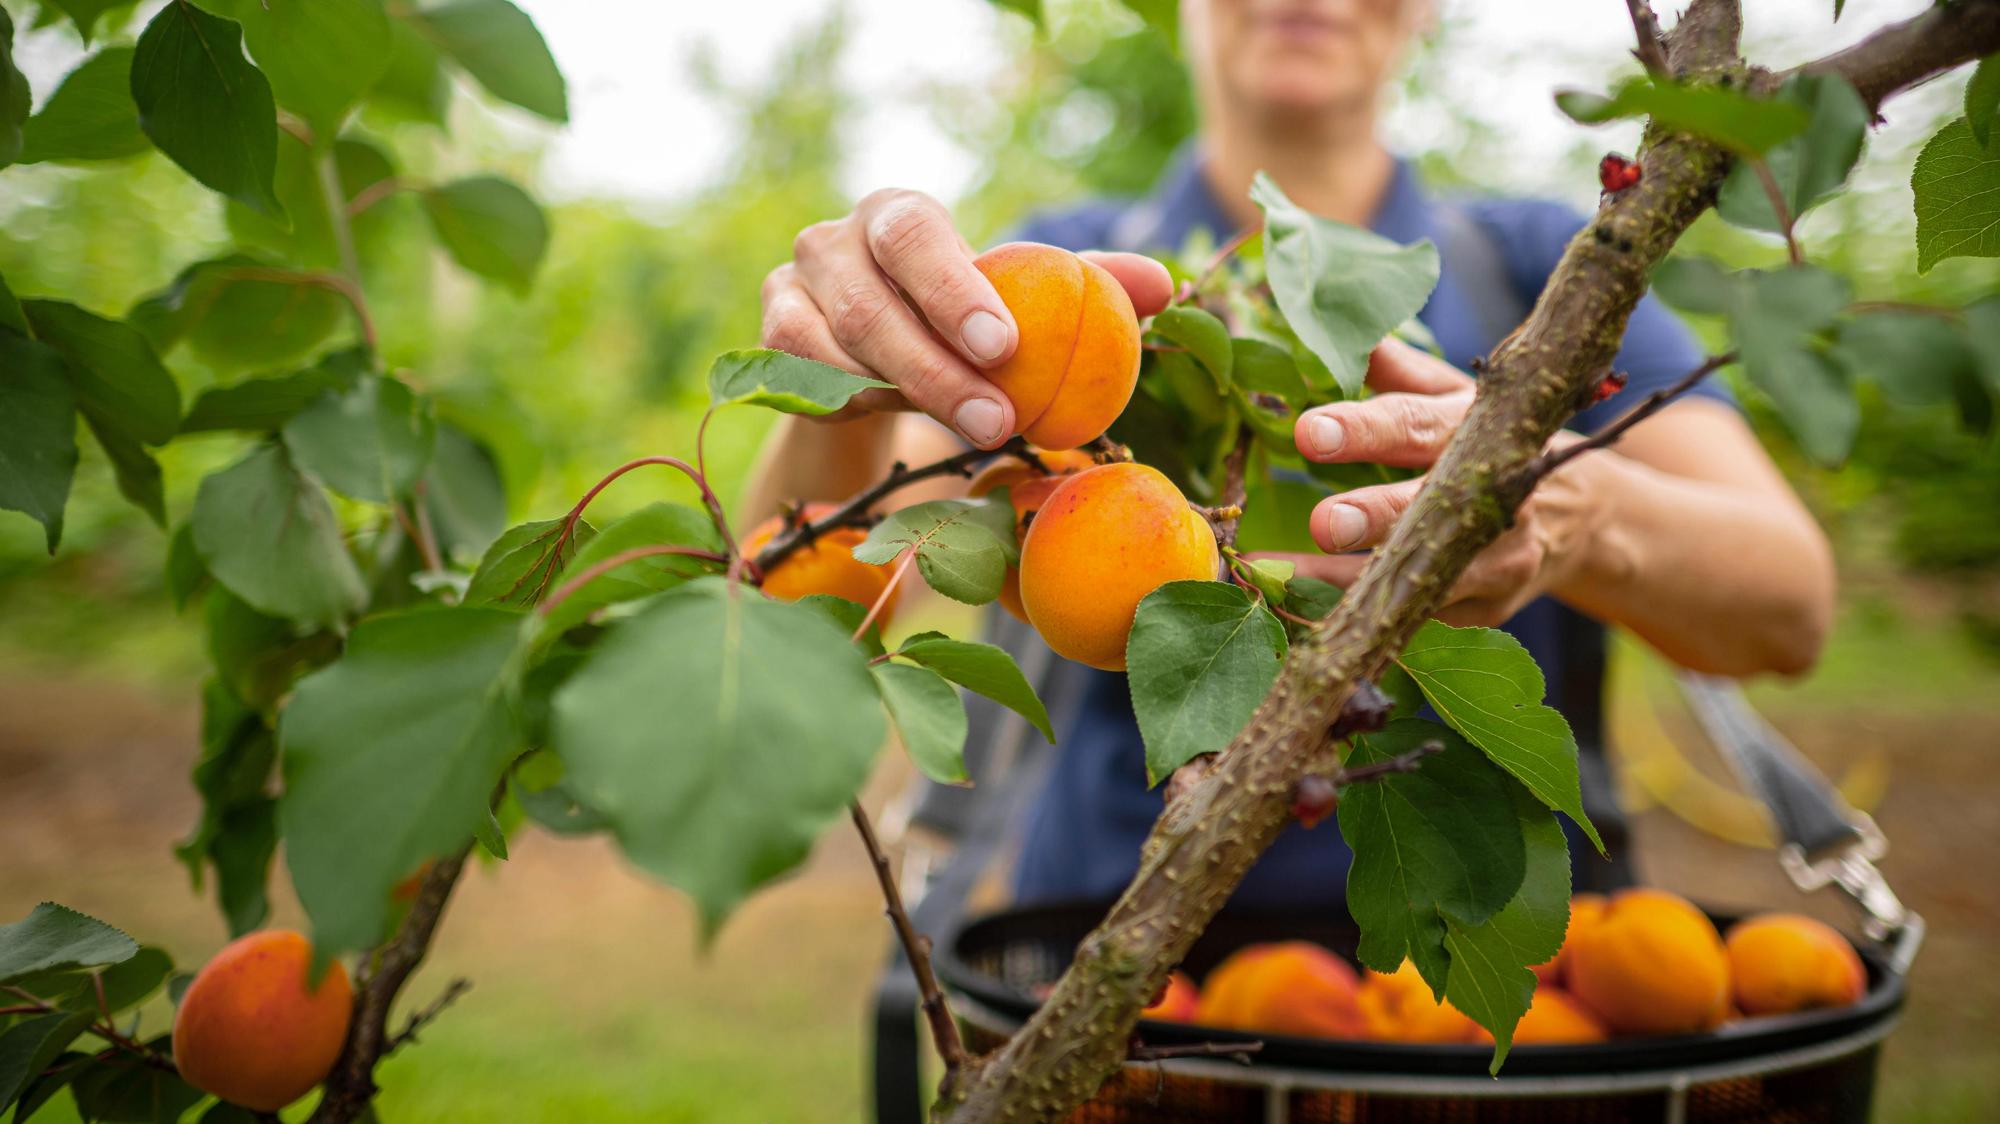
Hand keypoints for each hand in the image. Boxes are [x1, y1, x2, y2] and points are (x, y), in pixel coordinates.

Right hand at [762, 189, 1173, 446]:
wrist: (875, 360)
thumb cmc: (964, 318)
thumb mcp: (1022, 301)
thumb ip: (1087, 287)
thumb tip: (1165, 287)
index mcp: (898, 213)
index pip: (916, 236)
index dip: (955, 289)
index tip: (1005, 347)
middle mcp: (832, 241)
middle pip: (869, 300)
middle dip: (934, 364)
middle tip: (999, 419)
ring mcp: (789, 292)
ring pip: (832, 351)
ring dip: (903, 398)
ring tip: (973, 434)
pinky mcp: (768, 346)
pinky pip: (805, 385)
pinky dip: (855, 409)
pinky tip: (904, 427)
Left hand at [1252, 338, 1598, 626]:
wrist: (1584, 514)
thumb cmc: (1491, 442)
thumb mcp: (1454, 397)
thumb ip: (1397, 371)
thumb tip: (1345, 328)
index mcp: (1472, 428)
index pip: (1414, 424)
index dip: (1362, 429)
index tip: (1309, 431)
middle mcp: (1490, 491)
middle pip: (1427, 504)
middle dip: (1374, 515)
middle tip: (1323, 522)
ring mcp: (1495, 557)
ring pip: (1424, 573)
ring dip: (1351, 582)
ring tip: (1282, 581)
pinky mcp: (1487, 606)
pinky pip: (1420, 617)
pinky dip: (1363, 618)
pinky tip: (1306, 618)